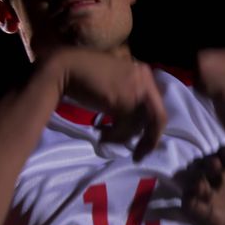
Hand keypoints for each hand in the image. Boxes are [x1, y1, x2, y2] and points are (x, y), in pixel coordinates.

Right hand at [47, 47, 166, 160]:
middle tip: (138, 156)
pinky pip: (126, 128)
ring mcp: (136, 89)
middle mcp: (145, 80)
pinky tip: (101, 134)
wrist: (66, 68)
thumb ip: (130, 98)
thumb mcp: (116, 85)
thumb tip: (138, 125)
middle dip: (149, 140)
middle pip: (157, 117)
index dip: (152, 128)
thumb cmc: (86, 76)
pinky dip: (114, 136)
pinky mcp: (123, 101)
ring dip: (123, 137)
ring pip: (140, 125)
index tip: (143, 143)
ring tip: (105, 137)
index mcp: (144, 73)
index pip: (157, 106)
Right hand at [179, 147, 224, 224]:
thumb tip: (223, 152)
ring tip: (205, 187)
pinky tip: (203, 198)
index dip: (210, 158)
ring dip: (191, 181)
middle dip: (199, 167)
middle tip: (214, 170)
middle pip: (193, 168)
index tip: (220, 162)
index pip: (208, 158)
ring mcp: (208, 196)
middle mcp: (213, 180)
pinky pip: (188, 204)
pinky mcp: (206, 213)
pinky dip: (189, 199)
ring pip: (185, 183)